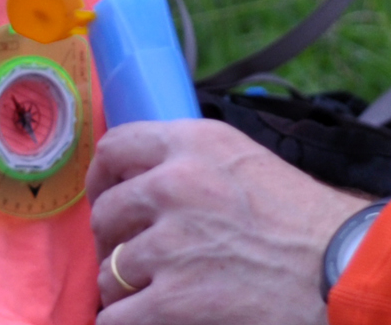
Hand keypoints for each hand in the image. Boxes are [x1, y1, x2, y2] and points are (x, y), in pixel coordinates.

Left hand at [88, 118, 362, 321]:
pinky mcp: (175, 298)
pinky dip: (124, 321)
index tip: (107, 198)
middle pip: (106, 213)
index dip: (102, 179)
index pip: (114, 148)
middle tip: (134, 259)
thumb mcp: (246, 166)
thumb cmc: (307, 225)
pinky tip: (141, 321)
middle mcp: (173, 185)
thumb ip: (192, 164)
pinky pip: (117, 314)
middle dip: (115, 240)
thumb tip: (140, 180)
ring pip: (109, 269)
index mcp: (191, 145)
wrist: (349, 274)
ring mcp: (170, 243)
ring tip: (150, 295)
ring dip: (123, 287)